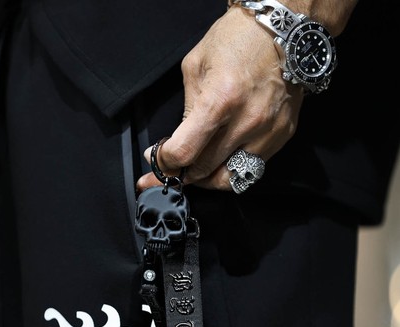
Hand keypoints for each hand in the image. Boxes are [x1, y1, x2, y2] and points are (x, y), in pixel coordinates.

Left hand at [136, 7, 303, 191]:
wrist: (283, 30)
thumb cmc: (238, 40)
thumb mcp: (196, 66)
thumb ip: (186, 109)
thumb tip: (177, 141)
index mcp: (221, 100)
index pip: (185, 151)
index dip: (165, 162)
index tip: (159, 159)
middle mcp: (247, 122)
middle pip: (205, 170)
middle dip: (182, 173)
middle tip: (172, 169)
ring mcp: (267, 132)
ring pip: (230, 179)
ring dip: (208, 179)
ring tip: (196, 171)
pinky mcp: (281, 136)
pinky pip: (252, 168)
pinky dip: (233, 167)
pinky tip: (223, 157)